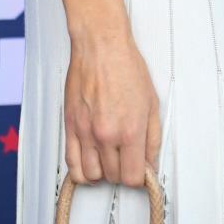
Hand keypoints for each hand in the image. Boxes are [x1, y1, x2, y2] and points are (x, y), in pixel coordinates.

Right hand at [64, 29, 160, 186]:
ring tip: (109, 158)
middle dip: (122, 171)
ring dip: (102, 172)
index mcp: (130, 130)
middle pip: (113, 177)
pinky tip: (91, 162)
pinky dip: (81, 171)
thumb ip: (152, 138)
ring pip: (91, 176)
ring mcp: (85, 133)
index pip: (132, 177)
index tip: (140, 171)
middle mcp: (106, 135)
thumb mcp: (152, 102)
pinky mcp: (70, 127)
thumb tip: (151, 163)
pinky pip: (72, 164)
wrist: (100, 46)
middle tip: (127, 156)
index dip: (138, 178)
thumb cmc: (126, 67)